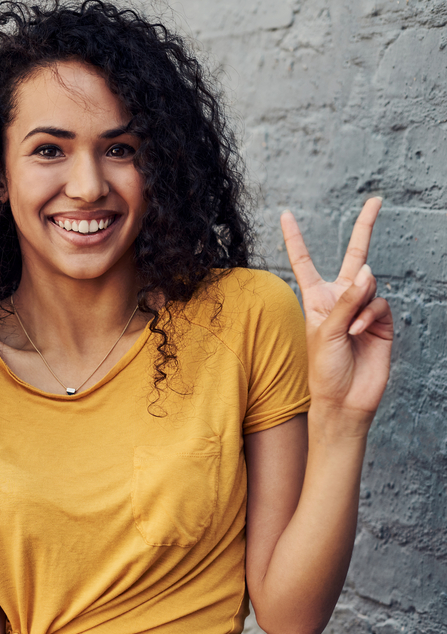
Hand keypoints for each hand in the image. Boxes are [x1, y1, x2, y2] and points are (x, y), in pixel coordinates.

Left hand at [281, 197, 392, 421]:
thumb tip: (368, 271)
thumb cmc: (323, 369)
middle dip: (365, 227)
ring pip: (368, 286)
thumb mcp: (324, 332)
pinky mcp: (381, 321)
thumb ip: (345, 301)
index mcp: (315, 298)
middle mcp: (339, 298)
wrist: (344, 399)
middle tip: (376, 200)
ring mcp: (362, 308)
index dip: (295, 238)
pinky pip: (379, 304)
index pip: (303, 261)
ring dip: (358, 303)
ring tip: (349, 328)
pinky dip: (369, 315)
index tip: (285, 214)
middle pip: (353, 256)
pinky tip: (359, 332)